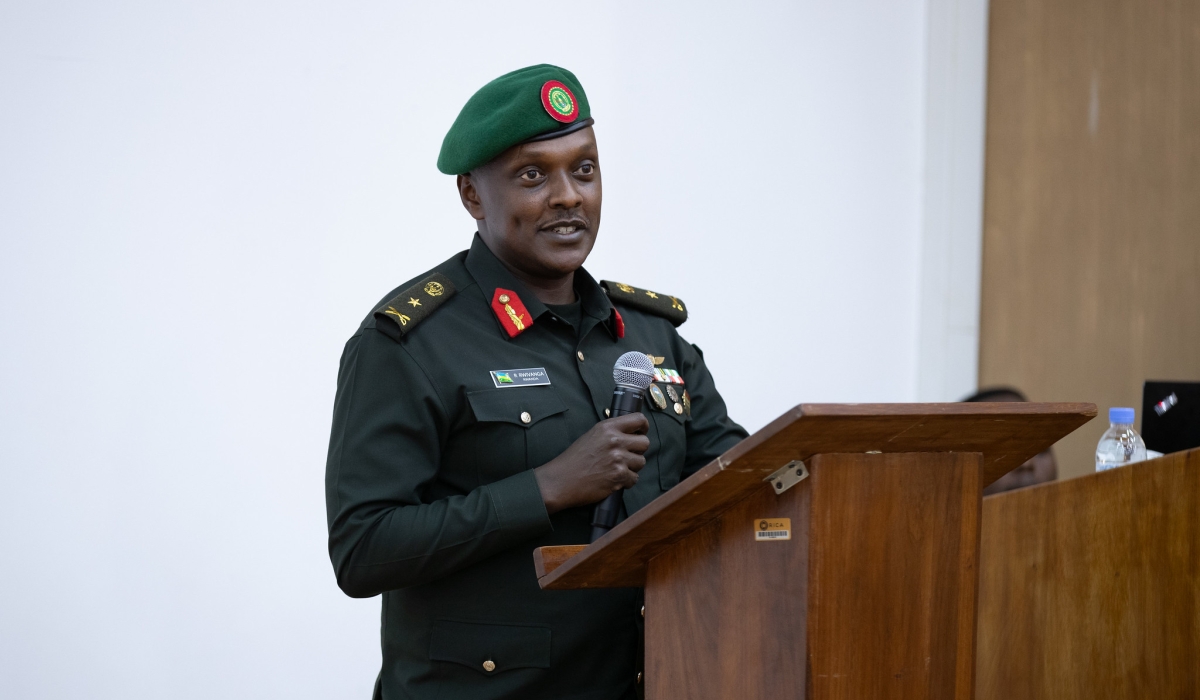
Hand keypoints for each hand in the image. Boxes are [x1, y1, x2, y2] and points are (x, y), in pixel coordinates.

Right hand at [533, 413, 649, 513]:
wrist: (561, 480)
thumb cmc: (574, 459)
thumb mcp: (592, 436)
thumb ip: (611, 432)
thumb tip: (630, 433)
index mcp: (608, 427)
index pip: (638, 419)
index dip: (643, 427)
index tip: (641, 432)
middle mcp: (615, 440)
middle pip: (645, 442)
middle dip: (638, 450)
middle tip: (627, 456)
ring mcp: (618, 459)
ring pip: (641, 462)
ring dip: (632, 467)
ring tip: (617, 469)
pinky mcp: (619, 476)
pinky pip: (634, 478)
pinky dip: (626, 481)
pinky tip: (614, 479)